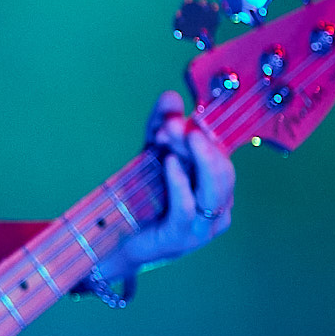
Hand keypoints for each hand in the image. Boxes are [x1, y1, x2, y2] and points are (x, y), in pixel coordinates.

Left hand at [98, 91, 235, 280]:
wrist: (113, 239)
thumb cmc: (140, 198)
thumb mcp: (151, 156)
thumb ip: (160, 126)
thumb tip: (171, 96)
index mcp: (217, 189)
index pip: (222, 156)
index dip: (204, 134)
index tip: (175, 117)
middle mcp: (218, 208)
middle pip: (221, 171)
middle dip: (199, 143)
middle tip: (174, 124)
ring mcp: (203, 227)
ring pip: (213, 190)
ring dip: (196, 159)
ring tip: (181, 136)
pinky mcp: (181, 238)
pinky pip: (188, 208)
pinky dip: (180, 182)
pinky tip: (170, 163)